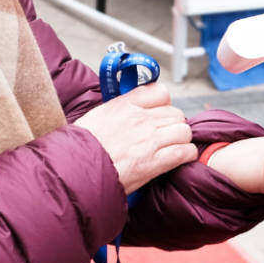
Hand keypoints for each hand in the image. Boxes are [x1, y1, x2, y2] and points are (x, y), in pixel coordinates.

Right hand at [74, 84, 196, 193]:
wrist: (77, 170)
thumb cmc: (82, 148)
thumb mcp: (96, 118)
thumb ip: (117, 111)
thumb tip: (127, 113)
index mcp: (125, 105)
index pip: (160, 92)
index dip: (164, 104)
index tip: (159, 114)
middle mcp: (141, 119)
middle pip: (176, 114)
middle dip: (173, 125)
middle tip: (166, 136)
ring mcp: (150, 139)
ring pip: (184, 131)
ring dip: (181, 140)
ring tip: (173, 148)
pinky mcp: (155, 161)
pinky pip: (184, 151)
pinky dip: (186, 155)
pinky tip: (179, 159)